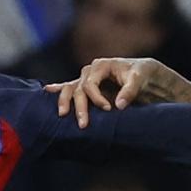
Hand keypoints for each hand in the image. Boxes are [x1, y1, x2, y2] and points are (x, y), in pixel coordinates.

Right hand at [44, 57, 163, 127]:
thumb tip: (119, 105)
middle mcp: (90, 71)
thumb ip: (130, 90)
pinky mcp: (86, 87)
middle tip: (83, 124)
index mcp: (101, 65)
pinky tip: (47, 91)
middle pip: (78, 89)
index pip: (90, 84)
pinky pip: (69, 87)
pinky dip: (58, 89)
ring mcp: (86, 79)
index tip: (108, 109)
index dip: (96, 98)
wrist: (143, 73)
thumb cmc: (141, 74)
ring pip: (70, 89)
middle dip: (79, 107)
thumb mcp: (139, 79)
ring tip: (62, 114)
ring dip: (65, 102)